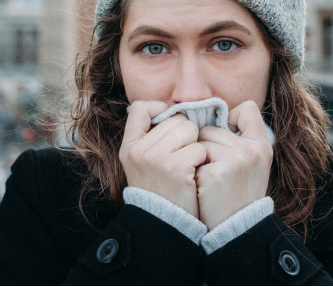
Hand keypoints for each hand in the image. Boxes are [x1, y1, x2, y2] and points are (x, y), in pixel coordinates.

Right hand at [119, 101, 206, 217]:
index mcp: (129, 146)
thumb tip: (176, 110)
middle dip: (186, 135)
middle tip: (182, 157)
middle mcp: (139, 150)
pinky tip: (194, 175)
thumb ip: (153, 137)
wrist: (166, 224)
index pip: (141, 108)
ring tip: (188, 166)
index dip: (160, 110)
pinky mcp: (176, 168)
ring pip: (191, 130)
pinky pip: (200, 148)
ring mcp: (156, 158)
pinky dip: (202, 161)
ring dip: (196, 146)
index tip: (170, 127)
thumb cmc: (161, 190)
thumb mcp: (143, 163)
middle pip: (176, 119)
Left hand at [195, 100, 272, 229]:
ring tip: (209, 179)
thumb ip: (239, 137)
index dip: (231, 120)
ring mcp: (235, 160)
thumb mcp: (251, 162)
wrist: (235, 229)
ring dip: (197, 158)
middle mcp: (252, 150)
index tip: (227, 140)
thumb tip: (210, 113)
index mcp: (262, 144)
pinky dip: (192, 172)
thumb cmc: (238, 192)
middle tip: (216, 171)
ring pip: (199, 141)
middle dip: (206, 145)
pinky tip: (203, 188)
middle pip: (211, 127)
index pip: (247, 108)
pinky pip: (191, 157)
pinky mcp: (216, 173)